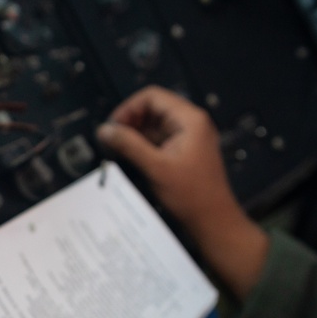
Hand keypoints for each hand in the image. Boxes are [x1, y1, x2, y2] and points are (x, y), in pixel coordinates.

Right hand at [95, 85, 235, 230]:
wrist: (213, 220)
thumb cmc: (189, 193)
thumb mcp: (156, 167)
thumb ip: (129, 145)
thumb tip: (103, 129)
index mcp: (189, 119)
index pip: (152, 97)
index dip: (129, 108)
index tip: (112, 127)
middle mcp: (191, 122)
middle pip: (153, 109)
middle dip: (130, 121)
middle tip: (112, 140)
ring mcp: (189, 137)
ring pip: (155, 125)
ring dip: (135, 134)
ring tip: (117, 149)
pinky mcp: (185, 151)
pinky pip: (160, 139)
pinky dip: (144, 144)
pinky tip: (130, 156)